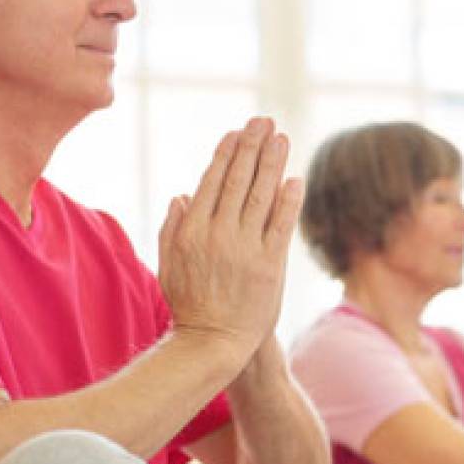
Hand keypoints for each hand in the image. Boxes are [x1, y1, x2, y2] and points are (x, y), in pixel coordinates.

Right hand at [157, 118, 301, 364]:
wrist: (214, 342)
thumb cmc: (189, 304)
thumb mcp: (169, 264)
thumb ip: (172, 228)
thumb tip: (182, 195)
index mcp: (191, 231)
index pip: (212, 182)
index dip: (227, 154)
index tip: (237, 133)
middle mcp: (218, 234)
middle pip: (238, 180)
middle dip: (252, 147)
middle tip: (264, 122)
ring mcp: (245, 248)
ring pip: (261, 195)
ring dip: (273, 163)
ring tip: (281, 138)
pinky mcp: (270, 264)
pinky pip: (281, 224)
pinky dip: (288, 199)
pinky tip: (294, 179)